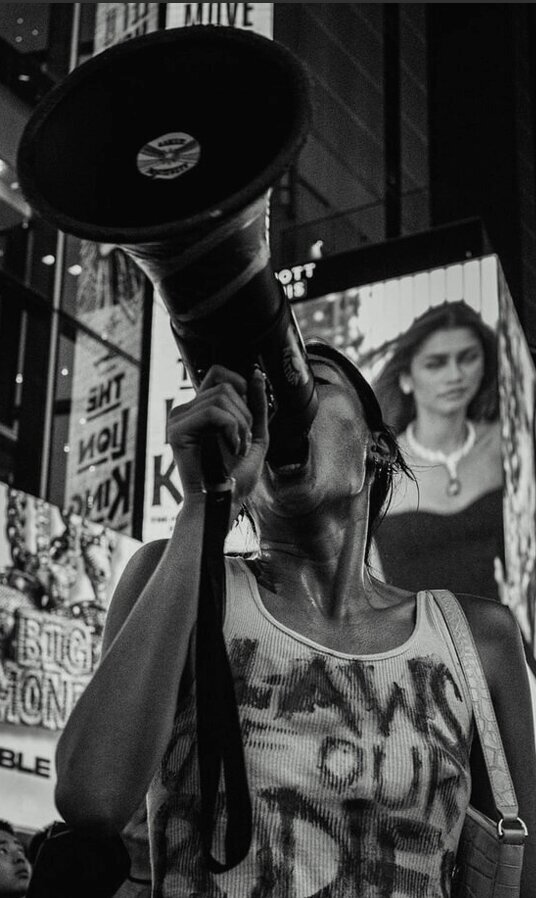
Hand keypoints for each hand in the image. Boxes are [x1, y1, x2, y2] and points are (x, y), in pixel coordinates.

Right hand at [166, 365, 268, 503]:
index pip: (217, 373)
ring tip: (237, 448)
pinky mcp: (177, 431)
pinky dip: (231, 429)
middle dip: (246, 415)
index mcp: (201, 409)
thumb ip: (257, 405)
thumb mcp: (255, 434)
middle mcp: (186, 411)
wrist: (223, 502)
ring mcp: (179, 419)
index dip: (239, 383)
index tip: (248, 411)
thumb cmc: (237, 475)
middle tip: (243, 442)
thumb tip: (256, 374)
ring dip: (241, 425)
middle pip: (225, 386)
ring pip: (222, 397)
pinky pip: (213, 412)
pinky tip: (231, 449)